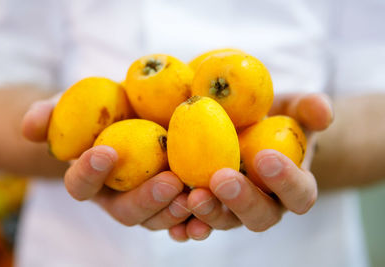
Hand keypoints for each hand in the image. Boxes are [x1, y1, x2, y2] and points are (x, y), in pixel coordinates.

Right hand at [21, 95, 190, 230]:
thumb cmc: (104, 109)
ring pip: (158, 219)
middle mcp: (118, 198)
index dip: (88, 173)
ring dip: (176, 212)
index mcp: (91, 180)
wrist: (136, 113)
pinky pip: (185, 217)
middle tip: (168, 181)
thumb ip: (52, 114)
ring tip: (196, 196)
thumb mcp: (78, 104)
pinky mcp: (175, 200)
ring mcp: (148, 203)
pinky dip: (197, 220)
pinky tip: (210, 214)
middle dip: (146, 199)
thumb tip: (32, 126)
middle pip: (127, 212)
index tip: (106, 151)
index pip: (81, 185)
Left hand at [169, 93, 332, 241]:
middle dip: (241, 201)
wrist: (250, 132)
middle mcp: (266, 204)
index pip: (299, 192)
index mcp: (293, 185)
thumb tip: (321, 112)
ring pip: (225, 222)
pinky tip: (173, 219)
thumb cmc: (275, 121)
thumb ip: (310, 109)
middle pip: (259, 216)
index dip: (286, 180)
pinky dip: (184, 224)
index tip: (265, 157)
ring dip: (208, 213)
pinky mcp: (208, 208)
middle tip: (221, 179)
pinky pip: (196, 223)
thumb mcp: (294, 110)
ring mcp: (234, 210)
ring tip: (191, 197)